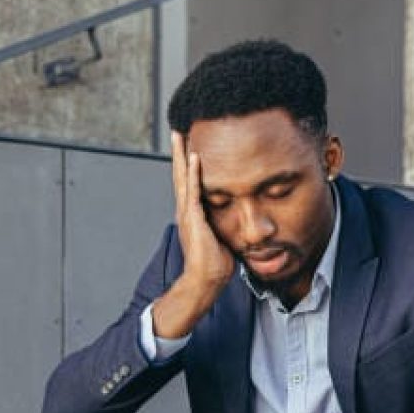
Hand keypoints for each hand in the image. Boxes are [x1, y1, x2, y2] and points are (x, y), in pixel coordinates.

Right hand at [171, 130, 234, 290]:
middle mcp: (185, 211)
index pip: (188, 183)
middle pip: (180, 175)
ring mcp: (187, 214)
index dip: (187, 164)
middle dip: (178, 153)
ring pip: (182, 178)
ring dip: (181, 156)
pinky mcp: (194, 218)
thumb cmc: (215, 264)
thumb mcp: (220, 237)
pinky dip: (192, 173)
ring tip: (179, 136)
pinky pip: (193, 190)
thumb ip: (222, 224)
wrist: (206, 280)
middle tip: (177, 132)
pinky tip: (194, 157)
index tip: (188, 145)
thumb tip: (236, 219)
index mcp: (191, 214)